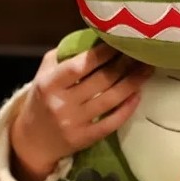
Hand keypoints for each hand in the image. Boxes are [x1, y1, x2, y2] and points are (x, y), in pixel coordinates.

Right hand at [10, 44, 152, 180]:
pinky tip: (138, 94)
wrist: (32, 142)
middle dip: (124, 64)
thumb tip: (94, 39)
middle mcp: (61, 103)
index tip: (120, 42)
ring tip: (147, 69)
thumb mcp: (43, 75)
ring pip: (110, 99)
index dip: (103, 53)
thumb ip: (64, 57)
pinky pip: (112, 122)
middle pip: (101, 81)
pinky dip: (127, 108)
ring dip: (132, 83)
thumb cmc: (41, 101)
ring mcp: (74, 123)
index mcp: (49, 83)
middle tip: (141, 52)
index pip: (80, 66)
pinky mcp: (84, 139)